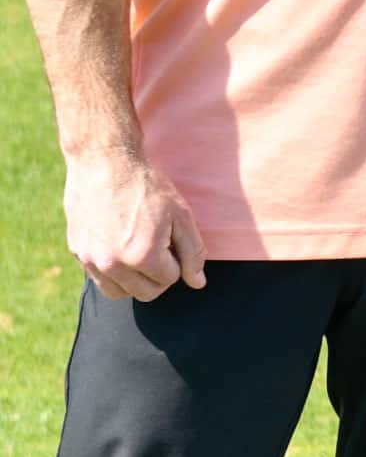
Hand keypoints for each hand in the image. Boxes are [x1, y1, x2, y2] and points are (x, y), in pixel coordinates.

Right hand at [63, 149, 206, 301]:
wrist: (104, 163)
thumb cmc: (147, 187)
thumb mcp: (180, 216)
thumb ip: (192, 252)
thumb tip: (198, 283)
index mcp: (142, 256)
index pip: (170, 279)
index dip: (176, 259)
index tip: (171, 237)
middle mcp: (112, 265)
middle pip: (146, 293)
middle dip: (159, 274)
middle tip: (159, 246)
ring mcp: (90, 261)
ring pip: (119, 293)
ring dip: (135, 280)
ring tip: (140, 250)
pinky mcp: (77, 253)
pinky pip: (99, 279)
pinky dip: (113, 272)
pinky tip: (120, 246)